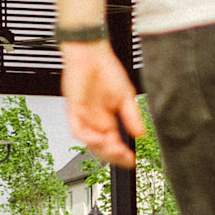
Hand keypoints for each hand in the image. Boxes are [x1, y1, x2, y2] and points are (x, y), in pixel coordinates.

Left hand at [62, 40, 142, 167]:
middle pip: (101, 148)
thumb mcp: (126, 96)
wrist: (91, 54)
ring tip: (115, 149)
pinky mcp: (73, 110)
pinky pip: (78, 130)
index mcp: (107, 120)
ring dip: (102, 149)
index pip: (113, 144)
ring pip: (89, 142)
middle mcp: (94, 121)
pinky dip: (88, 137)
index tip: (133, 161)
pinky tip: (99, 138)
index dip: (122, 155)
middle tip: (125, 158)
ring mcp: (83, 117)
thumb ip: (132, 116)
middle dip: (113, 156)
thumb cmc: (106, 70)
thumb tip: (141, 134)